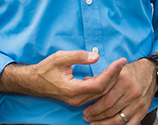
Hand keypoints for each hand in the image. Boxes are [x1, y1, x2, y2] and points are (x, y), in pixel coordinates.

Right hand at [0, 50, 126, 106]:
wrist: (33, 82)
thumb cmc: (46, 69)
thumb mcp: (60, 57)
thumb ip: (79, 56)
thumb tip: (96, 56)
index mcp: (73, 90)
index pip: (99, 84)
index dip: (112, 73)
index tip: (121, 61)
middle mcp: (77, 99)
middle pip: (103, 91)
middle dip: (115, 76)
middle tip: (123, 62)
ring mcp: (77, 101)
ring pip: (101, 93)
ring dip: (110, 80)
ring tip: (118, 66)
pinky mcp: (78, 99)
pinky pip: (95, 93)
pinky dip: (104, 83)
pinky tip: (107, 73)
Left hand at [82, 58, 157, 124]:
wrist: (151, 73)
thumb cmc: (132, 72)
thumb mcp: (117, 71)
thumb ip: (101, 77)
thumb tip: (86, 82)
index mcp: (123, 82)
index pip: (105, 100)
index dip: (93, 108)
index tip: (85, 110)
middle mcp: (131, 93)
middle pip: (110, 111)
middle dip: (96, 116)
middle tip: (87, 118)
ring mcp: (138, 103)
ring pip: (118, 120)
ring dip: (104, 124)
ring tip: (95, 124)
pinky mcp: (143, 111)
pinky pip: (130, 124)